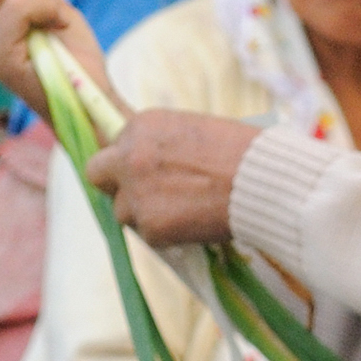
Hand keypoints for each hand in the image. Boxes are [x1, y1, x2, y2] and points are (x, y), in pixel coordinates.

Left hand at [83, 111, 257, 247]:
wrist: (263, 182)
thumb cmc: (241, 152)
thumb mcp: (192, 131)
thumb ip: (161, 145)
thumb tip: (150, 164)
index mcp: (142, 125)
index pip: (115, 144)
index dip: (131, 161)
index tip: (150, 171)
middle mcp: (130, 156)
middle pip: (97, 174)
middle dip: (116, 185)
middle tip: (143, 195)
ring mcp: (136, 193)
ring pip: (123, 211)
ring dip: (146, 214)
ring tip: (184, 211)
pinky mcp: (150, 226)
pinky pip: (148, 235)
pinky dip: (167, 234)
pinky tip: (195, 223)